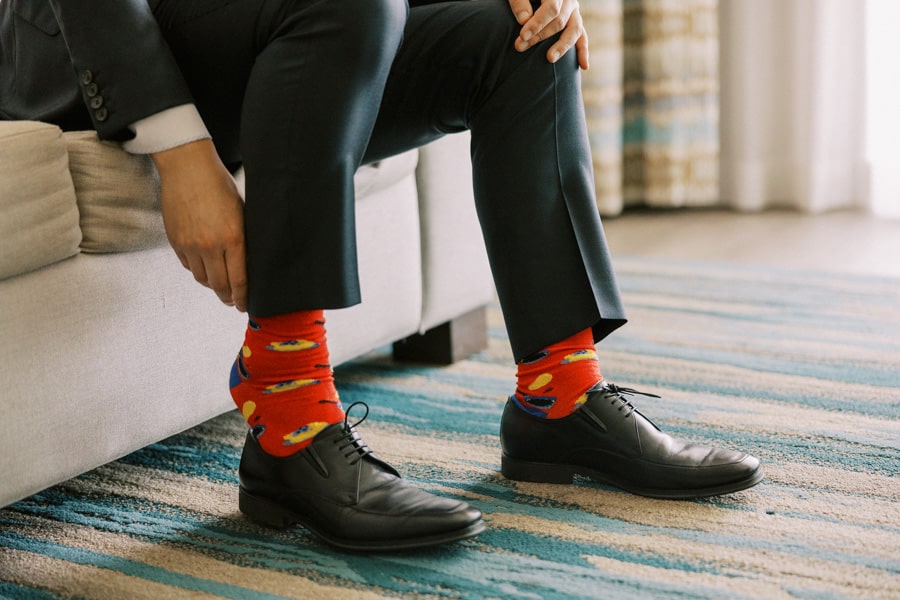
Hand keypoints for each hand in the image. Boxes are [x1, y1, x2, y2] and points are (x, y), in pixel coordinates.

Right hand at [152, 139, 247, 311]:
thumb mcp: (242, 212)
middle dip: (228, 298)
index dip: (243, 298)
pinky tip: (205, 267)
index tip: (245, 306)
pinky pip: (188, 265)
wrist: (188, 168)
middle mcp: (210, 246)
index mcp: (233, 239)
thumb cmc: (220, 186)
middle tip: (233, 302)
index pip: (239, 281)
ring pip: (202, 279)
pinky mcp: (175, 241)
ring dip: (212, 285)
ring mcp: (190, 245)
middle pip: (219, 286)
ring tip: (220, 284)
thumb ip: (244, 239)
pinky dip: (197, 270)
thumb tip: (250, 263)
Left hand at [509, 0, 588, 69]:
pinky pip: (582, 37)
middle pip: (560, 22)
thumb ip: (520, 2)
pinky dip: (583, 51)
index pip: (552, 8)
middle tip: (519, 46)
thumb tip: (524, 20)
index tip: (522, 35)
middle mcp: (569, 0)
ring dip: (562, 46)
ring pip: (574, 30)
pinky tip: (583, 66)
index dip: (538, 23)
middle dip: (539, 36)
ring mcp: (574, 12)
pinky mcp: (575, 22)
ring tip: (549, 58)